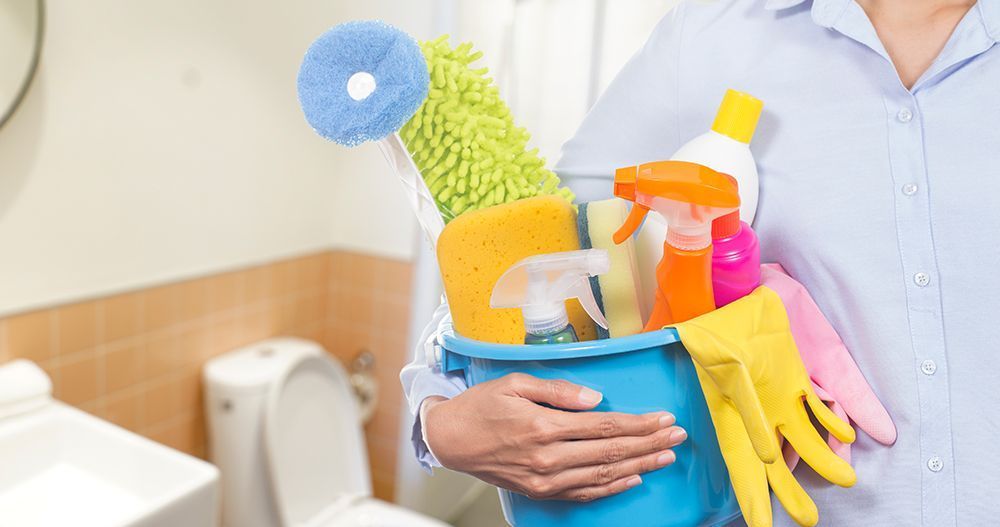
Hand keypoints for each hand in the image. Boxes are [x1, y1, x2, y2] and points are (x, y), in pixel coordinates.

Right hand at [422, 373, 685, 501]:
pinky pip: (584, 493)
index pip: (604, 427)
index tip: (664, 418)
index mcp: (543, 427)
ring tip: (666, 456)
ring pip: (603, 475)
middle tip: (678, 435)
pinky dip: (612, 488)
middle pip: (611, 452)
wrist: (450, 439)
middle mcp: (548, 458)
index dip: (638, 424)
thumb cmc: (480, 406)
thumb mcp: (514, 383)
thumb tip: (596, 398)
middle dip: (649, 443)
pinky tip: (633, 479)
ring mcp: (545, 480)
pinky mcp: (540, 492)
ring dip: (640, 466)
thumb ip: (557, 390)